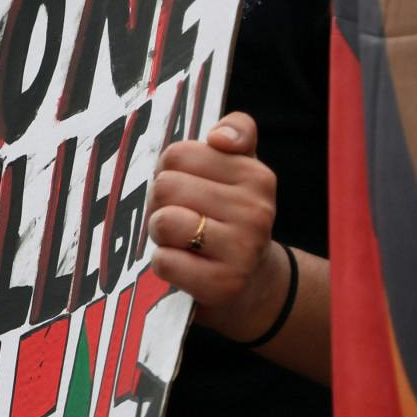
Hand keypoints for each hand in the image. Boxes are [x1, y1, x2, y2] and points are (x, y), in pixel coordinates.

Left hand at [146, 112, 288, 342]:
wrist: (254, 284)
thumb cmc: (231, 218)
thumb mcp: (239, 169)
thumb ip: (237, 132)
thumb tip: (220, 137)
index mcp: (257, 176)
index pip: (177, 154)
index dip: (169, 171)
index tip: (187, 187)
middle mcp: (256, 211)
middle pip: (166, 186)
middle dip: (161, 202)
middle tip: (180, 217)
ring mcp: (243, 249)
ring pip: (164, 221)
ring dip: (160, 233)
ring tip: (180, 240)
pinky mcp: (224, 284)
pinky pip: (164, 261)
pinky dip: (164, 264)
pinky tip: (185, 265)